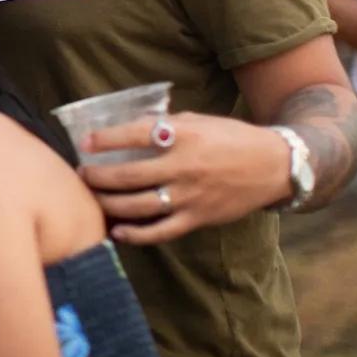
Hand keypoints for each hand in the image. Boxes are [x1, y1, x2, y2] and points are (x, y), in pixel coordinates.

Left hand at [77, 113, 290, 244]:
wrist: (274, 166)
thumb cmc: (233, 138)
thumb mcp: (199, 121)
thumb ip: (166, 126)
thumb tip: (130, 127)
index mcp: (184, 136)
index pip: (136, 135)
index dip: (106, 139)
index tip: (85, 141)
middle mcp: (185, 167)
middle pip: (130, 175)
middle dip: (98, 176)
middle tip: (81, 173)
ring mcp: (191, 196)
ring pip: (139, 205)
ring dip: (110, 203)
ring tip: (92, 197)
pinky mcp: (198, 218)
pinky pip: (162, 231)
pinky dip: (137, 235)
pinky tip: (118, 232)